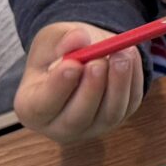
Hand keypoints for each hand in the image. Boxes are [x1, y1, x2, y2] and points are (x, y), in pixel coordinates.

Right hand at [14, 23, 144, 144]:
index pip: (42, 106)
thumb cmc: (57, 52)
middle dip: (92, 88)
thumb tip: (79, 38)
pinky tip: (131, 57)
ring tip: (122, 53)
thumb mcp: (52, 39)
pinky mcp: (117, 119)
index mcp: (31, 108)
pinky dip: (133, 81)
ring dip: (118, 83)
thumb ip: (62, 39)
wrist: (81, 59)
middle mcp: (59, 126)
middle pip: (78, 118)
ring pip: (108, 114)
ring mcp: (91, 127)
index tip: (72, 64)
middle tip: (99, 61)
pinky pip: (128, 104)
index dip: (58, 87)